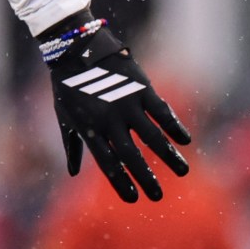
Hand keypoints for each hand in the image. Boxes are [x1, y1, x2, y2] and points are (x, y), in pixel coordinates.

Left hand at [41, 11, 192, 202]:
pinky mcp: (141, 88)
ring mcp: (126, 104)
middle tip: (158, 197)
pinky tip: (185, 141)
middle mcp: (110, 121)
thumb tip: (72, 172)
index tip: (133, 200)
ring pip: (152, 137)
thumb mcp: (64, 118)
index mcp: (90, 130)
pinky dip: (174, 126)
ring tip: (182, 172)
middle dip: (146, 178)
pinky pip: (161, 111)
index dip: (121, 183)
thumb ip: (71, 146)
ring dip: (168, 156)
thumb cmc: (67, 86)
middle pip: (131, 156)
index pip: (108, 164)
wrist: (75, 48)